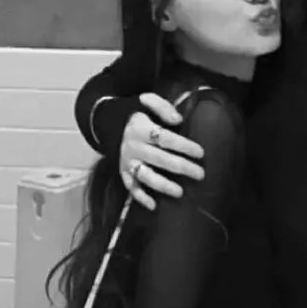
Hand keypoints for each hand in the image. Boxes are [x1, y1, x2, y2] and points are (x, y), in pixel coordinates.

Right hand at [119, 93, 205, 210]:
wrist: (105, 122)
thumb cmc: (135, 113)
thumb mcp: (146, 101)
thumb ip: (162, 106)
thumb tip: (178, 119)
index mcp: (140, 128)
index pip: (165, 138)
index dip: (184, 146)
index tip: (201, 153)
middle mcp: (133, 146)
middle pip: (160, 159)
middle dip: (182, 167)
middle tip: (200, 174)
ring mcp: (127, 161)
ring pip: (145, 176)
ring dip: (163, 185)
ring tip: (180, 193)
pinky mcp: (123, 172)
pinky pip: (130, 187)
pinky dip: (140, 197)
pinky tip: (154, 205)